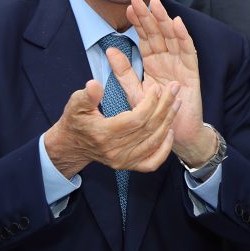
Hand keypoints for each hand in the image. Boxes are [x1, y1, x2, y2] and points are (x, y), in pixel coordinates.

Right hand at [43, 78, 177, 178]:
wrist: (72, 146)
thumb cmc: (75, 122)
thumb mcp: (75, 105)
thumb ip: (86, 95)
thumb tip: (95, 84)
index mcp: (103, 134)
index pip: (135, 119)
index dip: (149, 103)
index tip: (156, 87)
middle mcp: (115, 151)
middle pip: (148, 129)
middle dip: (164, 107)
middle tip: (174, 89)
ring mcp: (123, 161)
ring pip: (153, 142)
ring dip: (168, 122)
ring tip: (176, 103)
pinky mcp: (128, 166)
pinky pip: (152, 162)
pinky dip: (164, 149)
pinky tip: (169, 131)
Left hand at [118, 0, 214, 165]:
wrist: (174, 135)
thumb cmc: (155, 114)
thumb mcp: (134, 92)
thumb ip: (123, 72)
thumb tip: (110, 49)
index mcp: (152, 62)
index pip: (144, 37)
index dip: (137, 22)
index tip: (128, 6)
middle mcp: (166, 60)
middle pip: (157, 32)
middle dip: (148, 15)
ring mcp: (180, 65)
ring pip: (172, 37)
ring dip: (164, 20)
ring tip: (156, 4)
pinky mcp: (192, 73)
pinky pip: (188, 52)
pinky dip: (183, 37)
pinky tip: (177, 23)